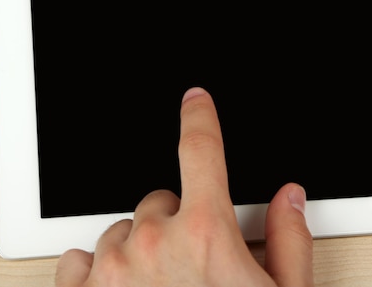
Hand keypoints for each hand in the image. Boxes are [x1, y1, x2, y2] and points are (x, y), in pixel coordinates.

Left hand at [55, 87, 313, 286]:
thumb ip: (292, 241)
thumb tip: (290, 198)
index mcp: (206, 234)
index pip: (202, 151)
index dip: (201, 119)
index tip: (196, 101)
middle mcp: (154, 244)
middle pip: (160, 199)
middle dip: (176, 223)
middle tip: (192, 268)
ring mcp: (111, 271)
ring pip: (122, 230)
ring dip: (138, 251)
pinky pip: (79, 258)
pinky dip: (97, 270)